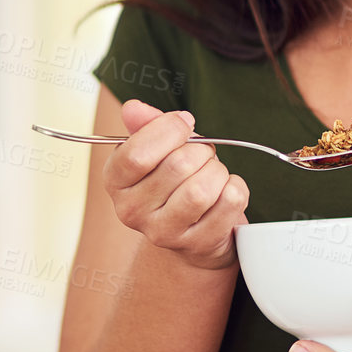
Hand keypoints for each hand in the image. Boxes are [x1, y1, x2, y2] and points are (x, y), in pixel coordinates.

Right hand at [103, 100, 247, 271]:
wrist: (193, 232)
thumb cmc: (175, 181)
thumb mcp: (157, 150)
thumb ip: (146, 125)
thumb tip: (133, 108)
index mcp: (116, 181)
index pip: (136, 154)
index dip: (168, 130)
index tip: (184, 123)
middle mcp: (132, 211)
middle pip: (178, 166)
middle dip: (201, 150)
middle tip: (203, 155)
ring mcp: (164, 232)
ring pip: (203, 188)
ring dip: (218, 171)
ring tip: (213, 175)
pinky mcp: (198, 243)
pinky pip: (230, 201)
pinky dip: (235, 187)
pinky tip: (224, 192)